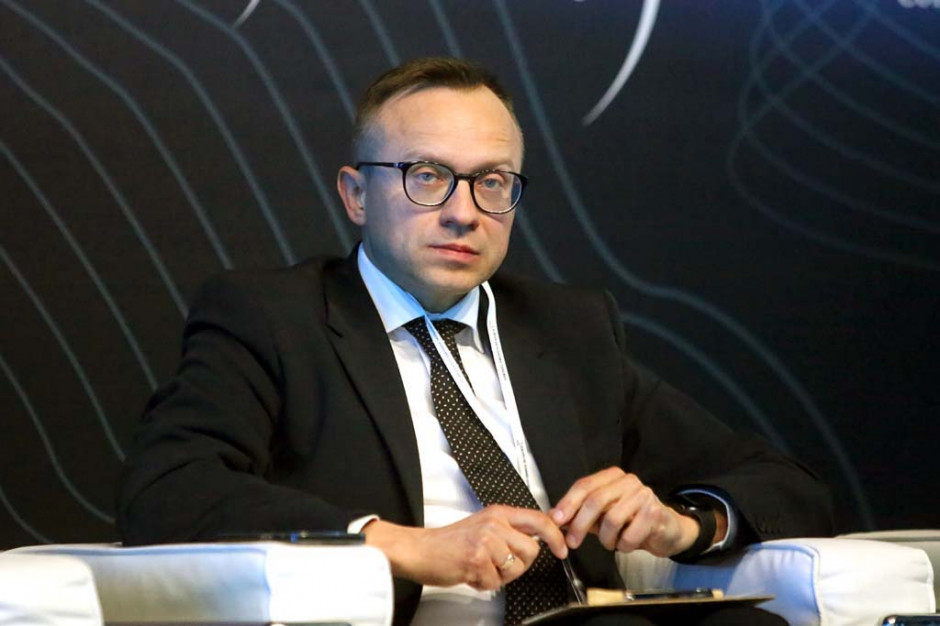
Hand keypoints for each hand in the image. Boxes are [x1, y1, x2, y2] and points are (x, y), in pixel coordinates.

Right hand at [363, 504, 567, 590]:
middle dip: (517, 564)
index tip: (562, 548)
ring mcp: (485, 540)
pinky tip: (470, 573)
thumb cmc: (450, 542)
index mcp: (498, 513)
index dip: (555, 536)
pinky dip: (483, 584)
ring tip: (480, 567)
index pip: (539, 519)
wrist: (420, 550)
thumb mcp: (483, 526)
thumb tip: (538, 541)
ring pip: (515, 568)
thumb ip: (508, 530)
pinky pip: (495, 582)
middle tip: (496, 564)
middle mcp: (494, 523)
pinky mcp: (477, 558)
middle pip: (531, 550)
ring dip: (499, 576)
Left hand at [549, 467, 703, 556]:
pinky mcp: (655, 512)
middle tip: (572, 542)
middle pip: (595, 501)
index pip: (584, 485)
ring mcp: (643, 494)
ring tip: (610, 543)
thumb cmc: (632, 522)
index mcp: (612, 476)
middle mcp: (628, 481)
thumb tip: (555, 517)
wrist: (667, 530)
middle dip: (580, 524)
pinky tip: (627, 543)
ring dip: (606, 539)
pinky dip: (623, 545)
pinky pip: (629, 534)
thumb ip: (581, 514)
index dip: (568, 503)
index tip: (556, 520)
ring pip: (612, 519)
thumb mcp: (603, 516)